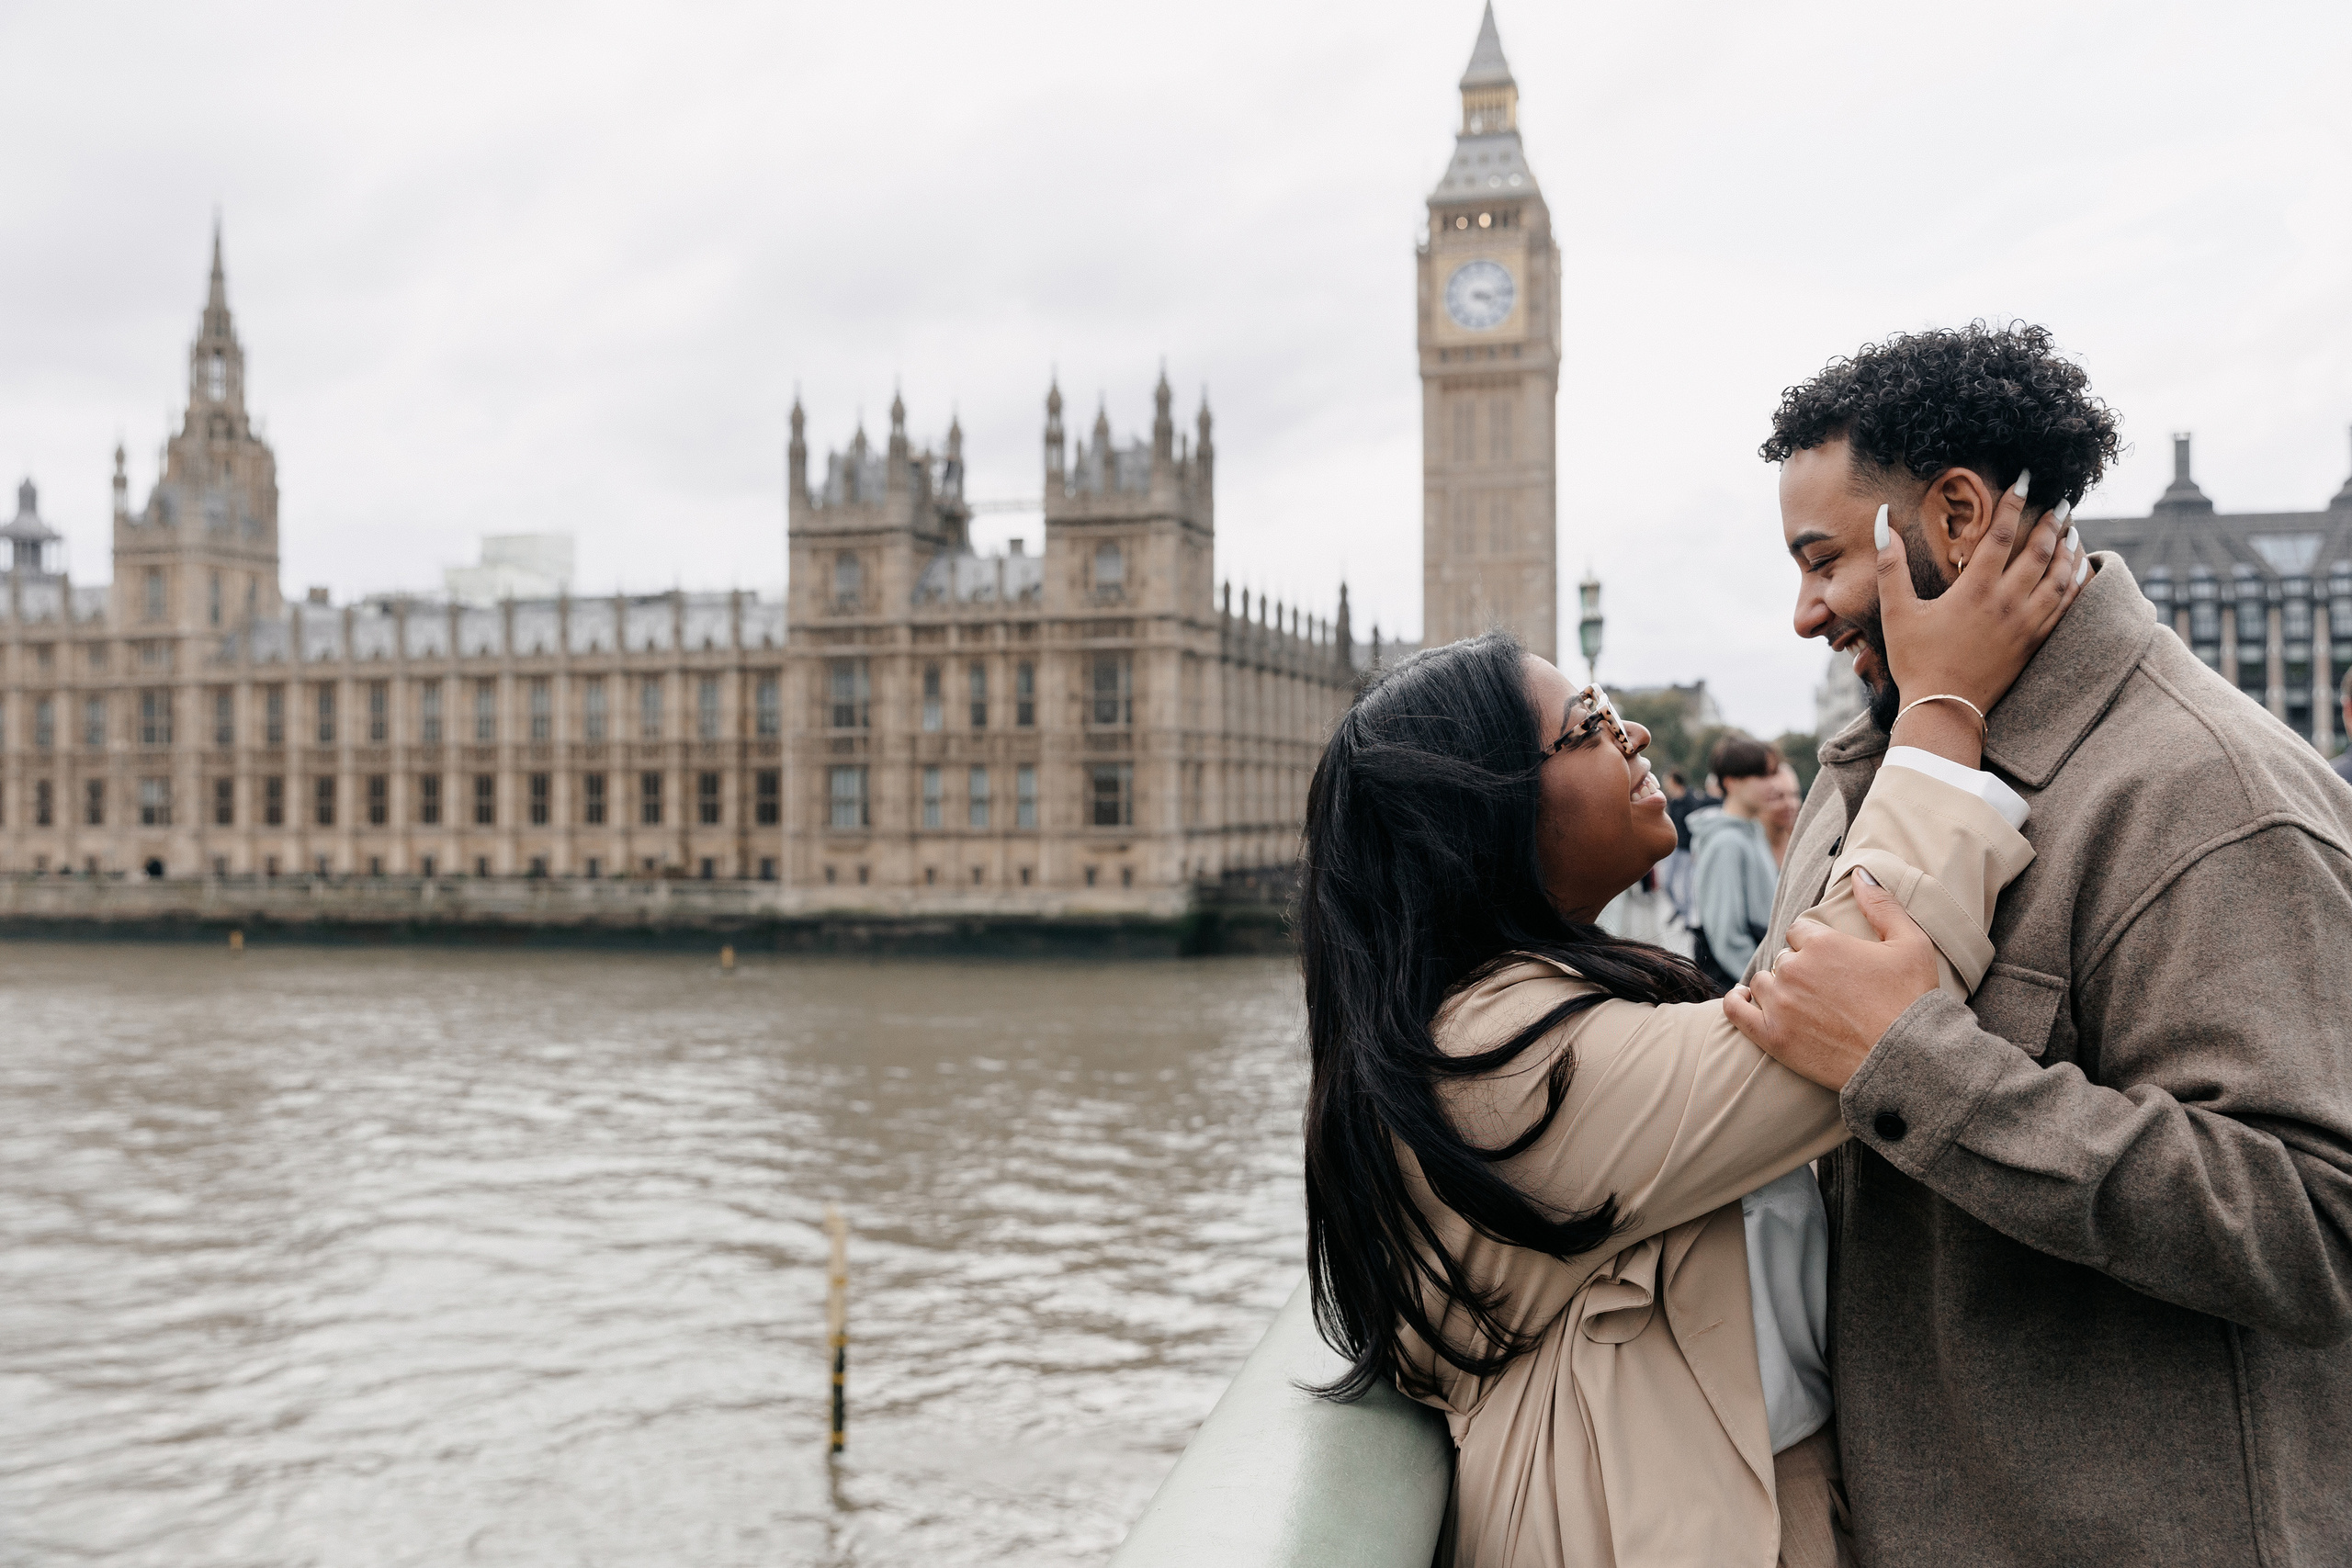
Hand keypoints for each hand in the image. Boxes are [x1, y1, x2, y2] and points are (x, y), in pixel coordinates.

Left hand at [1723, 871, 1938, 1090]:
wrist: (1908, 1062)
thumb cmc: (1913, 1002)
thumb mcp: (1911, 944)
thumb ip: (1882, 905)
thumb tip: (1860, 872)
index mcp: (1823, 943)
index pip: (1800, 930)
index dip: (1815, 943)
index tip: (1832, 962)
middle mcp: (1795, 969)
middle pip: (1784, 958)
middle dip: (1801, 969)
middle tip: (1828, 991)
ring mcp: (1780, 1004)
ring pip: (1763, 982)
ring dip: (1777, 988)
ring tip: (1804, 1005)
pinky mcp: (1772, 1037)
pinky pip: (1736, 1011)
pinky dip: (1738, 1003)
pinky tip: (1745, 1000)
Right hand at [1879, 473, 2087, 729]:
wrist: (1944, 709)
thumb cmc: (1915, 660)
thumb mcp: (1897, 611)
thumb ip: (1891, 565)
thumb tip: (1882, 521)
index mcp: (1975, 590)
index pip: (2001, 534)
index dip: (2013, 503)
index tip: (2025, 479)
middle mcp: (2007, 603)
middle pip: (2040, 551)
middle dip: (2052, 522)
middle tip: (2061, 501)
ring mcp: (2026, 624)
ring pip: (2060, 577)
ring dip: (2068, 549)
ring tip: (2073, 529)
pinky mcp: (2035, 642)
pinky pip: (2066, 605)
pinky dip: (2076, 582)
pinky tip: (2078, 570)